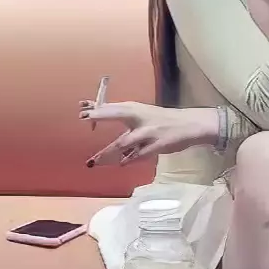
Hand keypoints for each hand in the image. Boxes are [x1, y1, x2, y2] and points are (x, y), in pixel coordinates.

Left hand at [78, 102, 217, 166]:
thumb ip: (121, 116)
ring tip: (93, 161)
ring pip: (124, 142)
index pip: (112, 105)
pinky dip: (129, 160)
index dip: (96, 107)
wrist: (188, 125)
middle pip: (116, 114)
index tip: (80, 106)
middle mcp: (140, 118)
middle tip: (84, 117)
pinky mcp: (157, 145)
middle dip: (100, 115)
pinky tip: (121, 163)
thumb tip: (94, 111)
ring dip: (108, 152)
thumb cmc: (160, 120)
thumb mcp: (141, 114)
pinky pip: (139, 155)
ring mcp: (148, 132)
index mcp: (135, 109)